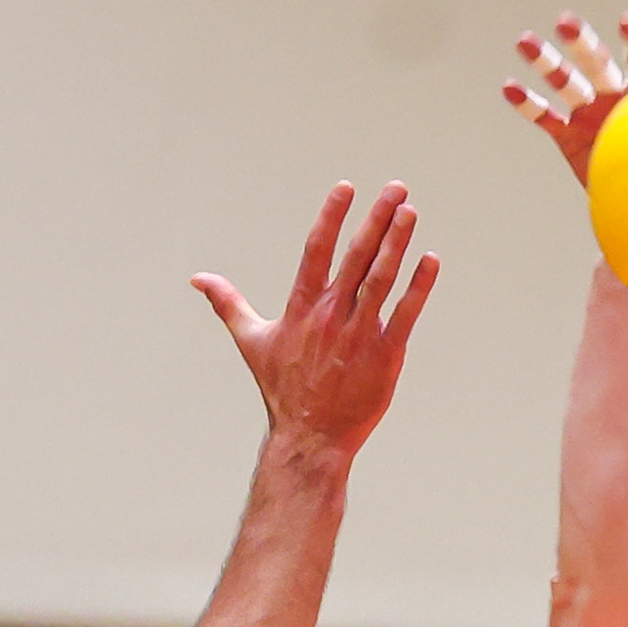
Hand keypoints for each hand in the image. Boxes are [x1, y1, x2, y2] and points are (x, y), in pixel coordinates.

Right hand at [196, 183, 438, 463]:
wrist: (309, 439)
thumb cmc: (282, 390)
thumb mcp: (251, 342)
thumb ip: (228, 304)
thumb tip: (197, 279)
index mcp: (301, 308)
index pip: (316, 251)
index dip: (332, 217)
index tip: (347, 187)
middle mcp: (330, 317)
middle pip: (356, 257)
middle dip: (376, 219)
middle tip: (396, 188)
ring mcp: (359, 336)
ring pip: (381, 280)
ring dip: (397, 243)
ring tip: (410, 211)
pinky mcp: (384, 357)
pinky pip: (404, 315)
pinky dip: (418, 288)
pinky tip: (430, 260)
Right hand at [503, 9, 627, 188]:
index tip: (627, 21)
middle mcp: (612, 95)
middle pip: (595, 63)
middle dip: (582, 43)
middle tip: (568, 22)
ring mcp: (586, 112)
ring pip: (563, 82)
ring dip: (545, 62)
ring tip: (525, 41)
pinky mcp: (565, 133)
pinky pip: (543, 116)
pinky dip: (527, 103)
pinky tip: (508, 86)